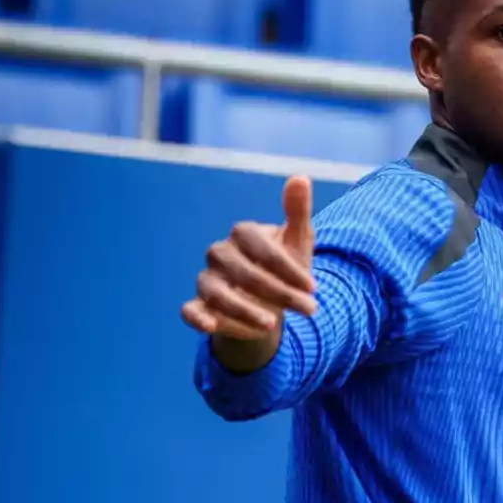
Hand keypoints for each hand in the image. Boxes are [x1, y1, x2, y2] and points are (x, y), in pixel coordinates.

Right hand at [181, 175, 317, 340]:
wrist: (271, 303)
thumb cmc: (285, 267)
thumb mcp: (296, 240)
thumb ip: (297, 211)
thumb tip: (301, 176)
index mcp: (243, 234)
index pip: (263, 249)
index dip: (288, 268)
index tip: (314, 287)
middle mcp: (220, 253)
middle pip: (244, 273)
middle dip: (279, 293)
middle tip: (309, 309)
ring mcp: (207, 279)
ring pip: (217, 293)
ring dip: (244, 310)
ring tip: (273, 324)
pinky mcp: (199, 305)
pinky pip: (189, 310)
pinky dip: (196, 317)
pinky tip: (210, 326)